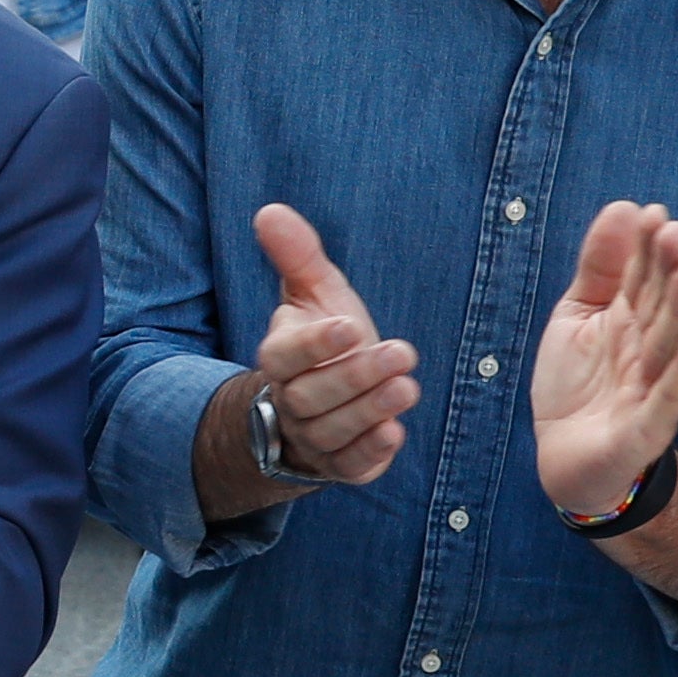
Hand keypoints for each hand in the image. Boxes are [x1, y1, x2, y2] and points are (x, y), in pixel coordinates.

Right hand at [247, 201, 418, 487]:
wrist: (323, 402)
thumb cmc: (325, 341)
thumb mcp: (315, 293)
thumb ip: (297, 255)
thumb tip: (270, 210)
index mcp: (280, 357)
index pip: (283, 356)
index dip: (315, 345)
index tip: (350, 326)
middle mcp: (291, 401)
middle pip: (309, 397)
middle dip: (355, 378)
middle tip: (401, 353)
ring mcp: (314, 437)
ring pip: (331, 432)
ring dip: (369, 411)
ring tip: (407, 387)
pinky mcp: (341, 464)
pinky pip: (349, 466)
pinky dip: (370, 453)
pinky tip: (394, 434)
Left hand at [530, 201, 677, 514]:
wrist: (564, 460)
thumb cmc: (574, 385)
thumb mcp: (575, 317)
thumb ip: (598, 269)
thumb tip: (622, 208)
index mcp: (627, 321)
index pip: (640, 279)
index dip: (645, 249)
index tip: (651, 213)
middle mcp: (645, 349)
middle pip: (659, 305)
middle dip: (666, 269)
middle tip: (673, 231)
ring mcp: (650, 386)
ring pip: (670, 341)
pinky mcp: (649, 425)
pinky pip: (674, 391)